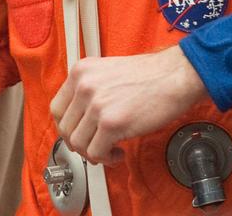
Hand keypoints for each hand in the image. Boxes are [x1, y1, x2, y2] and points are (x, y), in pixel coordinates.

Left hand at [49, 47, 207, 164]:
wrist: (174, 76)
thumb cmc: (149, 76)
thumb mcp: (108, 72)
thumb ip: (90, 90)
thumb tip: (80, 119)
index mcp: (81, 71)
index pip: (57, 108)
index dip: (68, 127)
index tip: (79, 133)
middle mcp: (84, 85)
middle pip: (65, 128)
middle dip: (80, 143)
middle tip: (96, 145)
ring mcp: (96, 104)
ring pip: (78, 144)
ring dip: (93, 153)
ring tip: (109, 149)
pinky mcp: (111, 123)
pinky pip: (96, 153)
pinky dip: (106, 159)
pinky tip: (118, 152)